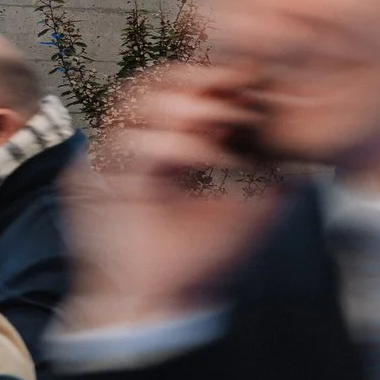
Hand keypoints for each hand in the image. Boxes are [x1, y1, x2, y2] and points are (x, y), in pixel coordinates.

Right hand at [62, 64, 280, 329]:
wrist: (159, 304)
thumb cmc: (201, 255)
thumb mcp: (251, 202)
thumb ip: (268, 162)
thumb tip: (290, 124)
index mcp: (155, 143)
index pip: (166, 83)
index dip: (204, 76)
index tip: (247, 83)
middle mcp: (123, 146)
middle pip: (147, 83)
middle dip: (197, 86)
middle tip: (238, 109)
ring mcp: (104, 161)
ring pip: (136, 104)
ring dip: (191, 114)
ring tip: (227, 135)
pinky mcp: (89, 182)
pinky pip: (133, 145)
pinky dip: (179, 145)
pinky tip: (213, 158)